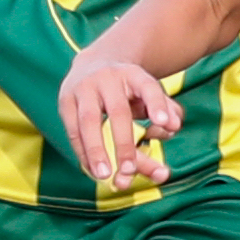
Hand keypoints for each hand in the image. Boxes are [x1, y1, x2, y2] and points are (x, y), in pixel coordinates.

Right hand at [60, 48, 180, 185]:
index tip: (165, 124)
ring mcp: (84, 88)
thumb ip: (167, 111)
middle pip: (118, 111)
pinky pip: (73, 130)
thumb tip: (173, 128)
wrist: (93, 64)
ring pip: (89, 121)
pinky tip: (91, 169)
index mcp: (134, 75)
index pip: (149, 87)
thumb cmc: (129, 88)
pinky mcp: (66, 100)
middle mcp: (108, 78)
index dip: (157, 105)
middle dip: (124, 142)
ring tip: (104, 175)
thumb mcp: (150, 94)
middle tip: (129, 170)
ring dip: (96, 150)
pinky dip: (82, 152)